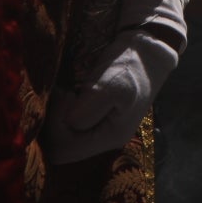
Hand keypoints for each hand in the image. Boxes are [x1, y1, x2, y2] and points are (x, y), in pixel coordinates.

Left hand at [45, 28, 179, 163]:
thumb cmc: (131, 67)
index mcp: (110, 137)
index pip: (64, 150)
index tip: (68, 97)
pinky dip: (61, 110)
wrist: (147, 52)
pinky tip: (69, 93)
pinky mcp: (93, 118)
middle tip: (65, 92)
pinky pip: (67, 125)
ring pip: (61, 136)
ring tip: (67, 91)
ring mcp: (98, 129)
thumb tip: (67, 122)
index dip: (56, 127)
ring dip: (56, 114)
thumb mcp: (113, 84)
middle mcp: (103, 139)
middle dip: (54, 120)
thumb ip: (89, 108)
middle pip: (60, 146)